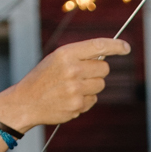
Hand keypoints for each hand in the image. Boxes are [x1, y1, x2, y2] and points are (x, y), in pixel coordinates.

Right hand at [0, 37, 130, 132]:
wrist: (25, 102)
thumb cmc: (43, 78)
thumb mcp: (56, 59)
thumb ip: (79, 56)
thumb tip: (106, 56)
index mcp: (65, 54)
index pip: (98, 46)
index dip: (115, 46)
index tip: (126, 47)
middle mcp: (72, 70)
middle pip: (104, 69)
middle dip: (98, 72)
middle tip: (83, 74)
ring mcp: (75, 89)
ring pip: (100, 85)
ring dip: (91, 87)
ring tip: (71, 88)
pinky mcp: (77, 105)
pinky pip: (93, 100)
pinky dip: (85, 100)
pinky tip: (69, 99)